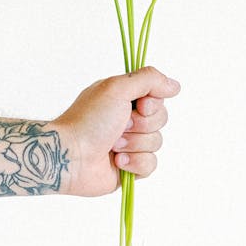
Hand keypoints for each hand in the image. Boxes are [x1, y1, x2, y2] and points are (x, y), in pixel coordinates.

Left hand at [49, 66, 180, 196]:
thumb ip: (149, 80)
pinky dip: (135, 162)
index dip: (153, 103)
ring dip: (135, 144)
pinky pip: (151, 164)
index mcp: (123, 98)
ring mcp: (129, 143)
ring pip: (157, 142)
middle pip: (161, 119)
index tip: (139, 106)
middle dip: (142, 125)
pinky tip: (116, 161)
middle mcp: (126, 118)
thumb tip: (175, 86)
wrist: (70, 156)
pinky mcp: (129, 166)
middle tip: (120, 126)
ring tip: (113, 145)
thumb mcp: (117, 88)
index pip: (157, 96)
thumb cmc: (89, 120)